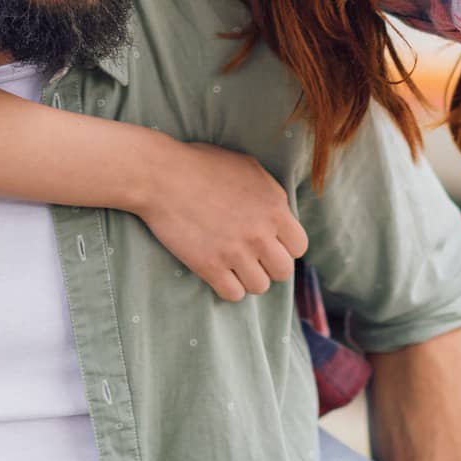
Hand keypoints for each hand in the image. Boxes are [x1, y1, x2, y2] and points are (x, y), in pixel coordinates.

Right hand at [132, 139, 307, 301]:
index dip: (285, 247)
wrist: (162, 175)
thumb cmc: (203, 165)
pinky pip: (233, 294)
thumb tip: (282, 214)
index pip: (299, 246)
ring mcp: (235, 252)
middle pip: (283, 271)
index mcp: (274, 207)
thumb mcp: (249, 169)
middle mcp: (260, 233)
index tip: (269, 243)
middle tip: (251, 256)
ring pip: (259, 287)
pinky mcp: (210, 266)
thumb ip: (271, 194)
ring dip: (248, 278)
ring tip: (234, 265)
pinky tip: (218, 272)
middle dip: (269, 265)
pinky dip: (227, 287)